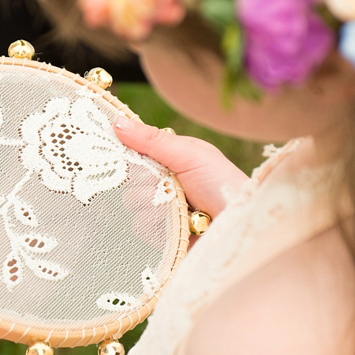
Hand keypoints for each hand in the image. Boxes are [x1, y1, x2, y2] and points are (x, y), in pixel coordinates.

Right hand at [114, 119, 247, 217]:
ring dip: (154, 207)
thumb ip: (152, 140)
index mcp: (174, 157)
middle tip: (169, 186)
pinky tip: (178, 225)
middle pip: (131, 180)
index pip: (137, 151)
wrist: (238, 225)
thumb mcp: (189, 154)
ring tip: (180, 208)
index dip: (129, 154)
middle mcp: (167, 181)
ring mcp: (164, 208)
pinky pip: (142, 228)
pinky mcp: (164, 233)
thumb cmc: (222, 184)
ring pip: (133, 205)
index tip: (126, 156)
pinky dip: (157, 227)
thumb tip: (116, 121)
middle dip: (146, 185)